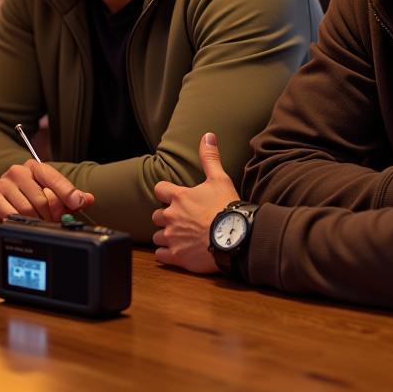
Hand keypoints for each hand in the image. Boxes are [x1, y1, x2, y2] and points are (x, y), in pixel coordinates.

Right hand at [0, 160, 93, 244]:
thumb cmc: (21, 203)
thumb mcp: (47, 200)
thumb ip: (67, 199)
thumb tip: (88, 198)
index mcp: (34, 168)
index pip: (53, 177)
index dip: (67, 192)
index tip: (78, 203)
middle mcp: (18, 172)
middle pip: (43, 198)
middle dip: (51, 216)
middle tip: (53, 224)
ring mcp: (2, 183)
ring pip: (27, 208)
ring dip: (34, 222)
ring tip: (36, 226)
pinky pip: (9, 214)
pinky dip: (16, 223)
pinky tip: (18, 224)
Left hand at [153, 133, 237, 274]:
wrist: (236, 237)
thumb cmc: (227, 208)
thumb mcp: (220, 179)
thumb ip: (210, 158)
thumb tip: (207, 135)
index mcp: (179, 198)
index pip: (159, 189)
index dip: (165, 193)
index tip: (173, 197)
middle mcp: (171, 217)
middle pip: (156, 215)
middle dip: (165, 217)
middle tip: (180, 219)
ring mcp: (172, 237)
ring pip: (157, 236)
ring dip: (165, 236)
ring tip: (179, 237)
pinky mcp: (176, 256)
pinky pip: (160, 255)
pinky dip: (165, 254)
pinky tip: (176, 252)